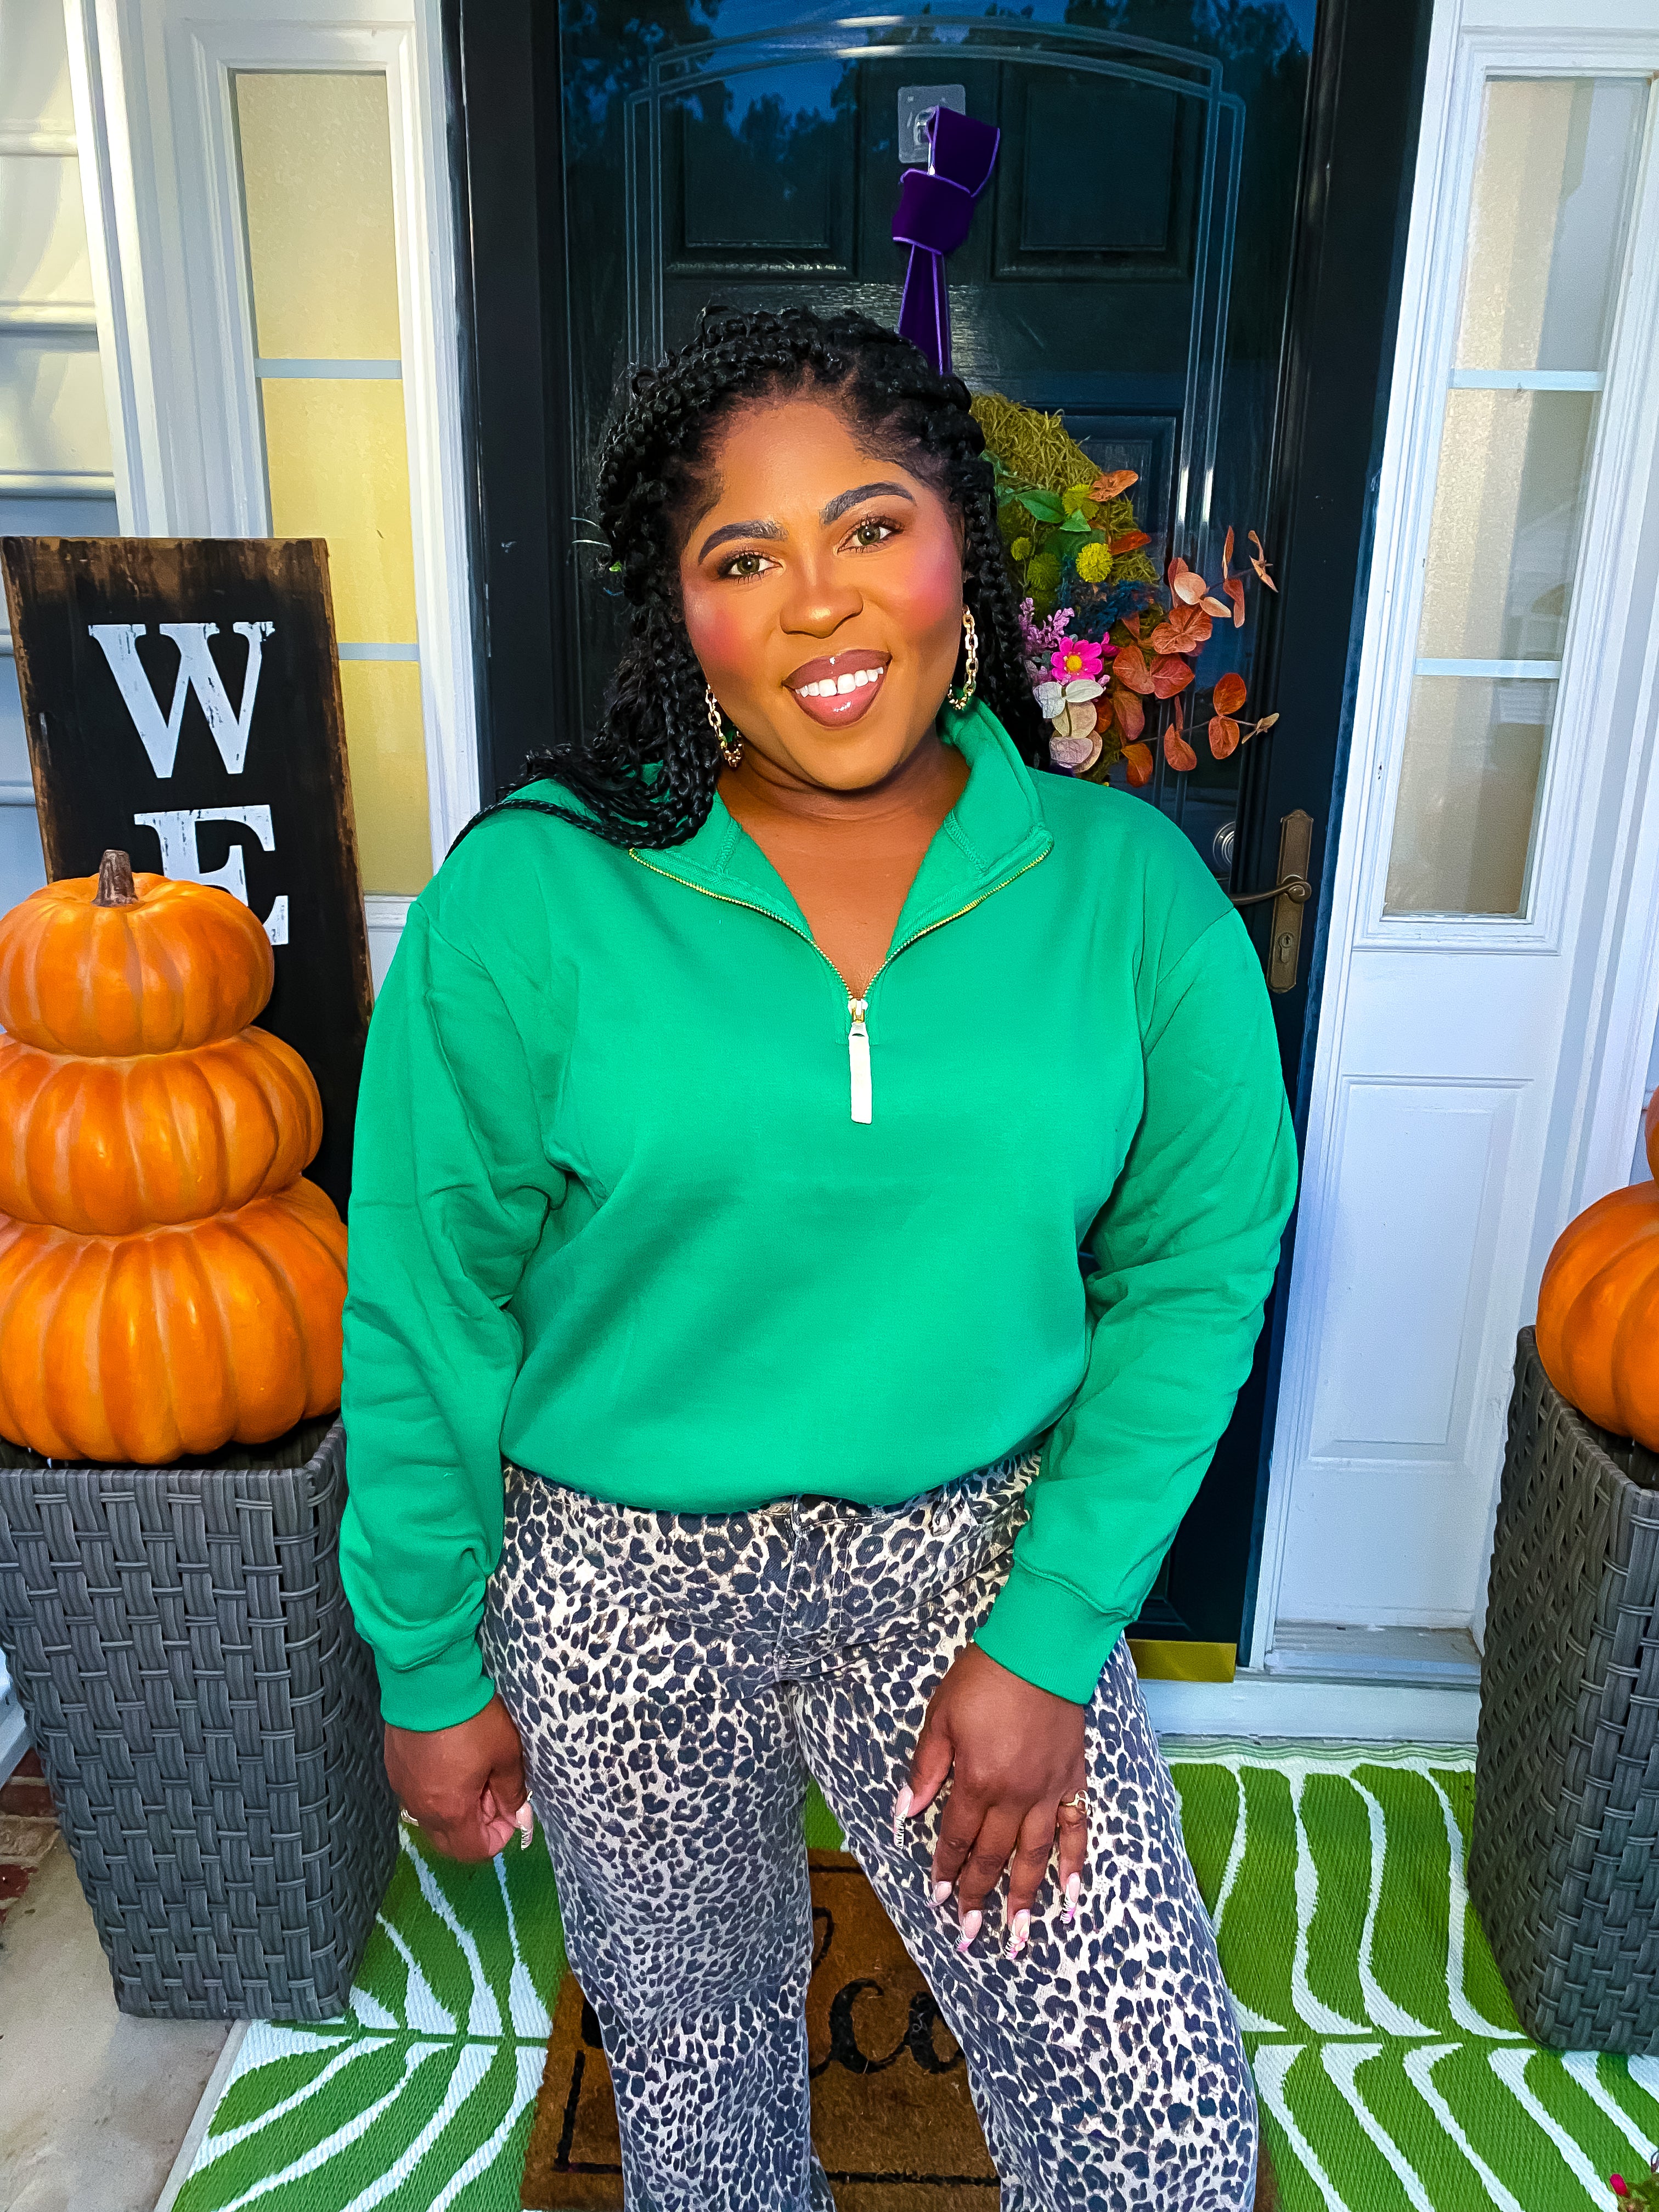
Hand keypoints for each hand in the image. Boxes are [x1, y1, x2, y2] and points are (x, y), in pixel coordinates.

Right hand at [383, 1694, 527, 1861]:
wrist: (429, 1680)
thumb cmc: (473, 1719)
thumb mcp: (506, 1754)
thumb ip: (511, 1791)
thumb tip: (513, 1812)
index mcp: (450, 1811)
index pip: (473, 1850)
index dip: (498, 1837)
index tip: (510, 1810)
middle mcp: (422, 1807)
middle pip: (450, 1840)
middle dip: (477, 1825)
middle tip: (493, 1792)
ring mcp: (404, 1787)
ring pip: (433, 1816)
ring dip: (457, 1806)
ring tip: (473, 1771)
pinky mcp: (395, 1766)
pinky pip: (419, 1793)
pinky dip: (438, 1789)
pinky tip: (451, 1759)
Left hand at [897, 1642, 1086, 1956]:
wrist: (1040, 1649)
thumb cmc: (985, 1678)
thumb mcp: (941, 1717)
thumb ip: (926, 1769)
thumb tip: (907, 1813)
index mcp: (977, 1780)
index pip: (956, 1838)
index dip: (946, 1870)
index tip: (938, 1898)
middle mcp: (1014, 1795)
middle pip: (993, 1856)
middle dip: (978, 1896)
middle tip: (969, 1932)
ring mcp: (1048, 1791)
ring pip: (1035, 1856)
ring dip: (1025, 1898)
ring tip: (1018, 1936)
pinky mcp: (1073, 1780)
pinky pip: (1076, 1830)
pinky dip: (1075, 1865)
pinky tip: (1072, 1896)